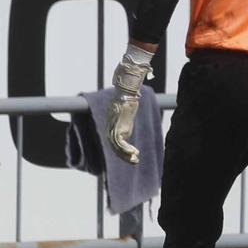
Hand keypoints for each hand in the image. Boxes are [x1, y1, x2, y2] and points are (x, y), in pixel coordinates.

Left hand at [107, 47, 151, 165]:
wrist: (126, 86)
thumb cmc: (129, 90)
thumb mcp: (129, 101)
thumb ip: (129, 104)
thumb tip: (134, 96)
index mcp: (113, 120)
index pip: (113, 137)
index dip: (120, 147)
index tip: (131, 153)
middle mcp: (111, 124)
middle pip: (113, 143)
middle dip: (122, 154)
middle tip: (134, 161)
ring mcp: (114, 125)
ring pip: (116, 146)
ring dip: (125, 155)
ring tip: (135, 160)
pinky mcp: (118, 126)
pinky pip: (119, 142)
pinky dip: (126, 150)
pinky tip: (135, 154)